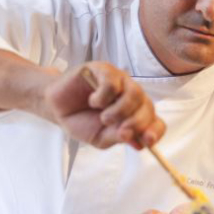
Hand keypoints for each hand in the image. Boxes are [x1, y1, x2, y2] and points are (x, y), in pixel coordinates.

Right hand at [44, 62, 165, 148]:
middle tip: (119, 132)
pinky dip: (103, 97)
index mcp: (135, 115)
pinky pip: (114, 83)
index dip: (155, 131)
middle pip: (148, 108)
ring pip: (135, 94)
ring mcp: (121, 81)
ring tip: (103, 117)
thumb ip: (119, 137)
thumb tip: (139, 143)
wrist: (57, 108)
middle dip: (136, 124)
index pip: (156, 123)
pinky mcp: (106, 70)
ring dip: (119, 111)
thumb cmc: (82, 122)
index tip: (148, 140)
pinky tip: (94, 100)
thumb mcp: (101, 138)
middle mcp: (133, 97)